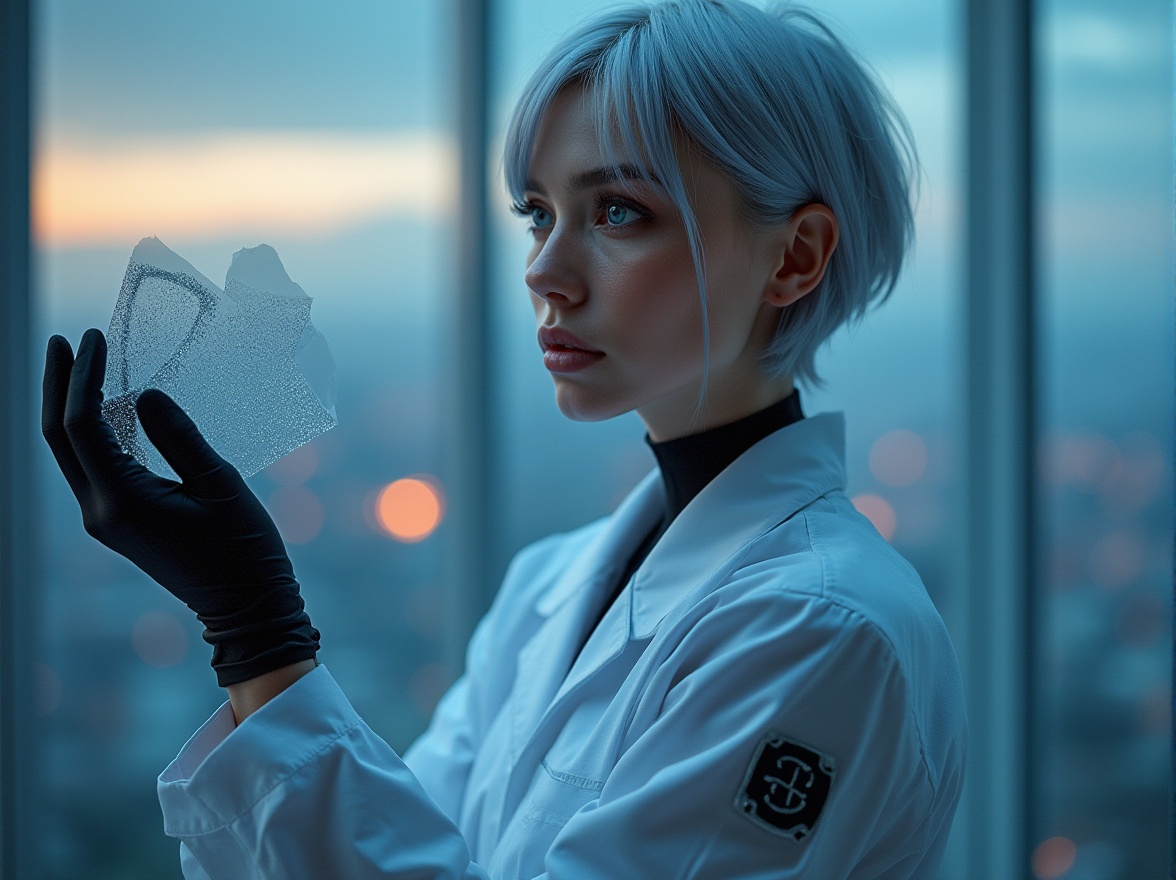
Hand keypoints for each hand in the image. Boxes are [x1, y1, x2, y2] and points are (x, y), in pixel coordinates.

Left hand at [41, 329, 318, 685]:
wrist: (248, 607)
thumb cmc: (244, 550)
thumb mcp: (221, 485)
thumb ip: (180, 437)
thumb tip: (144, 394)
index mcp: (122, 502)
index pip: (82, 427)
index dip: (84, 377)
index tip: (94, 337)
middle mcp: (100, 512)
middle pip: (58, 439)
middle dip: (58, 386)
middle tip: (63, 340)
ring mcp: (105, 520)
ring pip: (70, 453)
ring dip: (72, 407)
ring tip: (80, 363)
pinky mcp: (118, 522)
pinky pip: (92, 468)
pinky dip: (93, 432)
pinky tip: (109, 408)